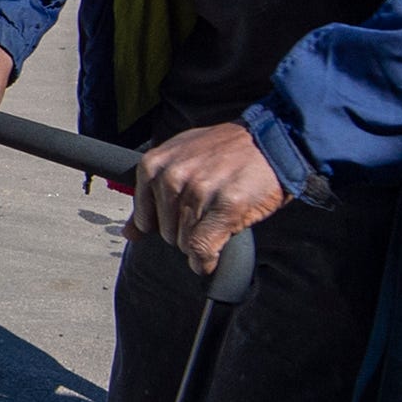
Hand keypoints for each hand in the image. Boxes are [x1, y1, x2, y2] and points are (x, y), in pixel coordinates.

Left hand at [128, 123, 287, 275]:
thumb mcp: (179, 159)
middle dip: (187, 231)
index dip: (166, 224)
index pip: (145, 218)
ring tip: (221, 216)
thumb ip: (150, 195)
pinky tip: (216, 254)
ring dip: (203, 242)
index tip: (185, 216)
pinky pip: (203, 250)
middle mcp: (172, 177)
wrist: (271, 140)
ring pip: (185, 243)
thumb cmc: (225, 152)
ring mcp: (198, 193)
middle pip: (166, 233)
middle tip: (210, 210)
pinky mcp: (225, 208)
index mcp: (154, 164)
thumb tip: (130, 233)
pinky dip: (207, 260)